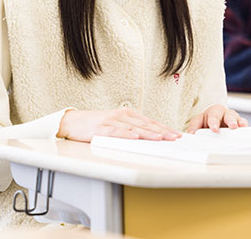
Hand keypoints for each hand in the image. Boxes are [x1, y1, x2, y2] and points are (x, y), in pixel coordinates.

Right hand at [57, 107, 181, 142]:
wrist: (74, 122)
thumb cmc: (95, 124)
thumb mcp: (116, 124)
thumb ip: (131, 128)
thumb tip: (149, 137)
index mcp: (126, 114)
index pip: (149, 121)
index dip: (163, 127)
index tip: (176, 134)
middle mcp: (121, 115)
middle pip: (144, 123)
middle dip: (161, 131)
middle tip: (175, 137)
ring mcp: (111, 121)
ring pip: (133, 127)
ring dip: (148, 133)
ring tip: (161, 137)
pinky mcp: (102, 129)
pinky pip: (116, 132)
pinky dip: (127, 134)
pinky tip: (135, 136)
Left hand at [186, 104, 248, 133]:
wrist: (214, 122)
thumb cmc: (207, 121)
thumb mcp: (198, 122)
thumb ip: (194, 127)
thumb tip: (191, 134)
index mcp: (214, 112)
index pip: (214, 116)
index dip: (214, 122)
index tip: (214, 129)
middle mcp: (226, 114)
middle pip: (229, 115)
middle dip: (230, 120)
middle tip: (232, 126)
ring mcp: (235, 120)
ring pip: (238, 119)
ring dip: (240, 123)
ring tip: (242, 126)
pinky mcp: (240, 126)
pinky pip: (244, 126)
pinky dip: (246, 128)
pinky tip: (248, 130)